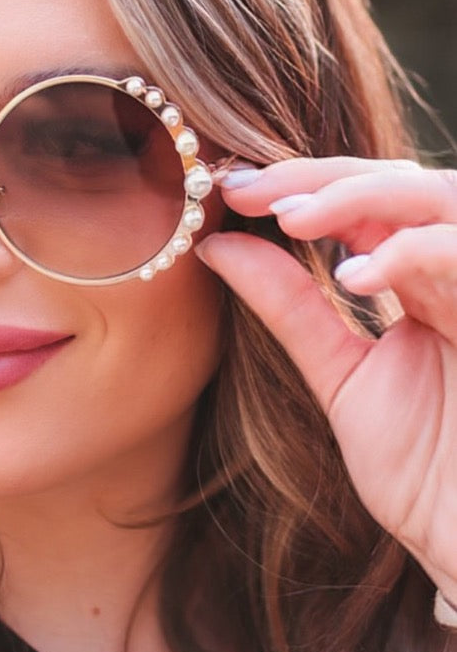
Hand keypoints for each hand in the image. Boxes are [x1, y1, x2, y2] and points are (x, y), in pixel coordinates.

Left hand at [196, 156, 456, 595]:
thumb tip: (218, 243)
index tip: (228, 188)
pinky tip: (354, 276)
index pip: (366, 205)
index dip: (300, 187)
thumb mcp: (341, 378)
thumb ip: (290, 309)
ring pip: (440, 199)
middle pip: (402, 184)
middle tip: (247, 186)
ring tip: (294, 217)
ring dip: (363, 198)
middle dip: (322, 177)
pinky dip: (414, 253)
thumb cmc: (426, 474)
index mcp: (426, 283)